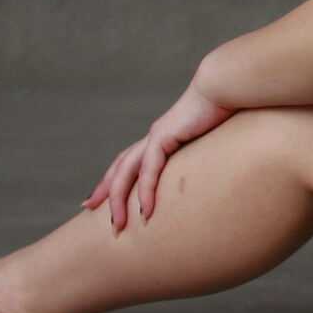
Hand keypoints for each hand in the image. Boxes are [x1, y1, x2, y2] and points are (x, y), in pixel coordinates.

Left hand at [83, 79, 234, 230]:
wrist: (224, 87)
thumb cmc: (224, 109)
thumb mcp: (211, 139)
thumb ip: (206, 153)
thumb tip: (217, 169)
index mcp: (162, 137)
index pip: (130, 160)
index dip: (115, 177)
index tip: (103, 194)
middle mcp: (153, 137)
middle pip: (119, 167)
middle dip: (104, 189)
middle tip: (88, 208)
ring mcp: (156, 136)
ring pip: (126, 172)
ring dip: (119, 199)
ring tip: (118, 224)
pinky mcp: (163, 137)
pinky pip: (149, 170)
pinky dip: (146, 192)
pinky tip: (146, 212)